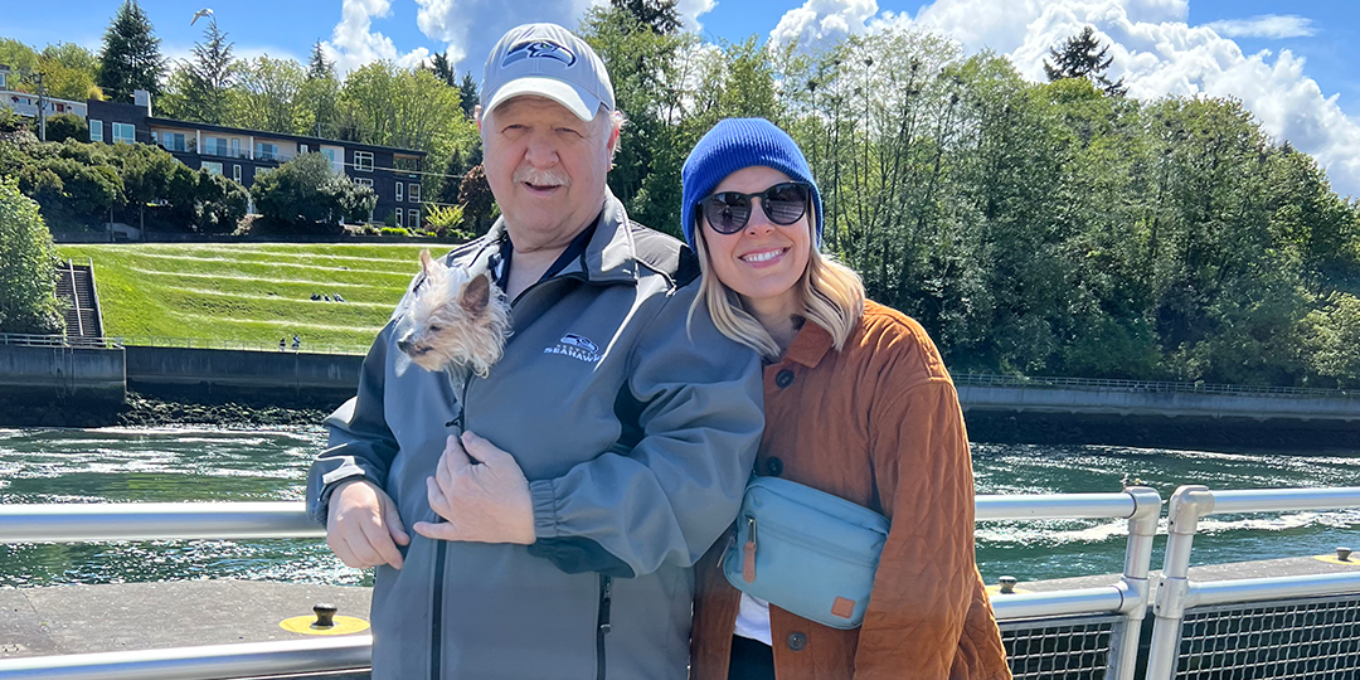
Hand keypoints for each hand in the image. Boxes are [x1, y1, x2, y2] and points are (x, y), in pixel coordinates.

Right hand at [326, 479, 409, 568]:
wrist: (345, 490)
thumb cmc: (369, 498)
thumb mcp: (388, 505)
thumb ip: (396, 524)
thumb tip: (404, 542)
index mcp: (363, 512)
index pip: (378, 540)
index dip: (391, 554)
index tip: (400, 562)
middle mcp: (346, 523)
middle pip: (367, 554)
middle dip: (383, 560)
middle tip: (391, 556)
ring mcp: (336, 533)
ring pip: (357, 561)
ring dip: (372, 563)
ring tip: (380, 554)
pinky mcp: (331, 541)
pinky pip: (348, 561)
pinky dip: (361, 563)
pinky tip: (368, 554)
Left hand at [413, 431, 534, 544]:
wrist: (528, 517)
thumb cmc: (516, 489)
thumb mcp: (501, 460)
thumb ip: (480, 446)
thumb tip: (465, 437)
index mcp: (463, 478)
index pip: (452, 457)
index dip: (452, 446)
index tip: (453, 440)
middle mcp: (454, 497)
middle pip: (442, 475)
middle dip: (443, 461)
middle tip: (447, 455)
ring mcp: (457, 516)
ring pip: (436, 500)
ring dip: (431, 488)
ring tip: (430, 481)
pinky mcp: (463, 532)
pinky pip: (440, 531)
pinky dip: (428, 529)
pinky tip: (418, 526)